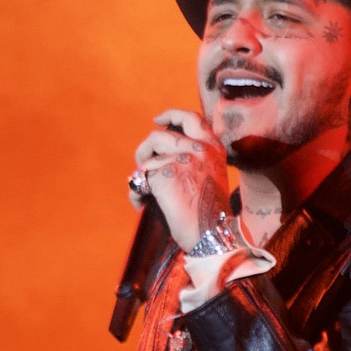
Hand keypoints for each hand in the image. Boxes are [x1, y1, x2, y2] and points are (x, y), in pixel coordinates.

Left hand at [131, 110, 229, 250]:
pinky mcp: (165, 174)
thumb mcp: (210, 177)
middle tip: (142, 164)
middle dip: (145, 150)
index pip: (191, 119)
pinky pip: (140, 179)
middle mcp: (198, 149)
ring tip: (145, 194)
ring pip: (146, 159)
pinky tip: (144, 206)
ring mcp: (182, 159)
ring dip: (140, 175)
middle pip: (159, 135)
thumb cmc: (209, 215)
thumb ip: (193, 160)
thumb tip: (158, 155)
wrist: (212, 235)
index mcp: (213, 148)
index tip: (157, 119)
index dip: (171, 115)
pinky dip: (137, 194)